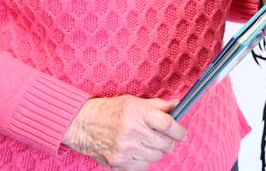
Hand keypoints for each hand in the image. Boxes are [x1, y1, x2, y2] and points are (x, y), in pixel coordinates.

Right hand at [63, 95, 185, 169]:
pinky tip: (138, 150)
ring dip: (157, 150)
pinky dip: (145, 160)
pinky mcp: (118, 163)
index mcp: (137, 112)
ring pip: (156, 156)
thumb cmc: (111, 110)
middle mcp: (132, 131)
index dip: (179, 130)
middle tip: (166, 137)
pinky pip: (143, 166)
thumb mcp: (134, 101)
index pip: (167, 124)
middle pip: (164, 143)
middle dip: (170, 141)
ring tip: (149, 142)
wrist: (84, 124)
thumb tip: (178, 105)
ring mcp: (125, 149)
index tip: (182, 132)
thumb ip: (157, 105)